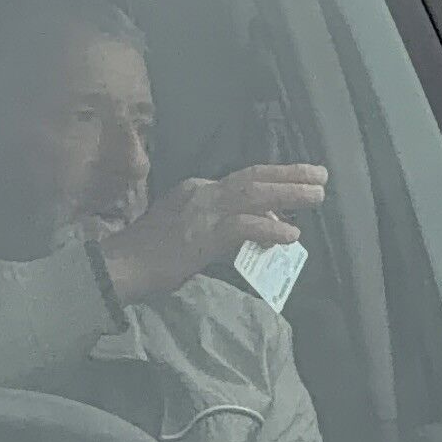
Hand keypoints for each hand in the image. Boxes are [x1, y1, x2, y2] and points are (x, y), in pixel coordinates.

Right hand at [99, 164, 327, 302]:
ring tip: (317, 196)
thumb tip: (261, 229)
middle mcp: (202, 191)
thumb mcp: (191, 230)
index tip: (300, 182)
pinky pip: (243, 227)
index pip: (243, 178)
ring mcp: (202, 212)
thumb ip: (225, 228)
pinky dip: (269, 228)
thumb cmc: (152, 255)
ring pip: (253, 194)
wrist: (121, 267)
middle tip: (320, 175)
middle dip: (290, 175)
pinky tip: (291, 234)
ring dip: (288, 194)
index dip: (275, 179)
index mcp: (197, 188)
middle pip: (254, 176)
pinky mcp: (202, 235)